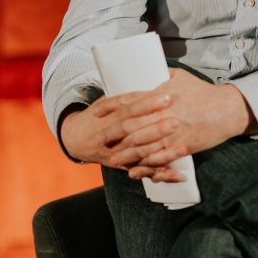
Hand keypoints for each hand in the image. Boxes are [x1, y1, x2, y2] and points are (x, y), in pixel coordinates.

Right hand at [60, 86, 186, 180]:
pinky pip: (142, 170)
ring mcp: (112, 152)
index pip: (127, 106)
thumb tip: (155, 82)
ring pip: (137, 152)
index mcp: (104, 113)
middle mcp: (106, 134)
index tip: (167, 97)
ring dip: (160, 151)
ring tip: (182, 147)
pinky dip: (160, 173)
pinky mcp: (120, 166)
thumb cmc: (97, 116)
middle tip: (176, 121)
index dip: (147, 102)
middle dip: (154, 127)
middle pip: (131, 130)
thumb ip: (127, 97)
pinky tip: (178, 175)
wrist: (74, 138)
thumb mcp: (106, 101)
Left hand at [110, 68, 257, 180]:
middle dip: (114, 134)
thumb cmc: (203, 92)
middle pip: (133, 126)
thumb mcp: (180, 76)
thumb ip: (160, 75)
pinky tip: (134, 170)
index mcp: (162, 95)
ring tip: (113, 158)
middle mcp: (165, 114)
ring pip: (144, 146)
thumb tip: (146, 73)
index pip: (131, 100)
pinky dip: (146, 166)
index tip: (98, 112)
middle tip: (100, 139)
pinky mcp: (182, 147)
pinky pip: (160, 158)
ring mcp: (173, 132)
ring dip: (126, 153)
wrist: (227, 109)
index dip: (112, 107)